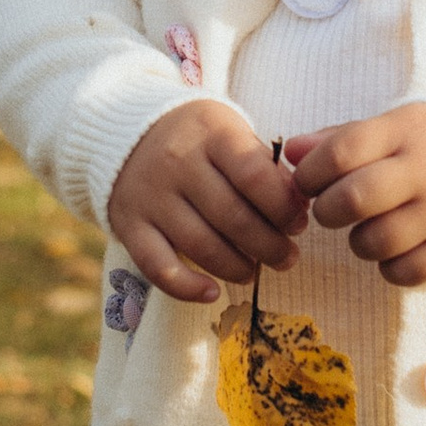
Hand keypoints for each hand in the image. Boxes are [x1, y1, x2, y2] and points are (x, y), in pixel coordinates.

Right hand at [108, 104, 305, 302]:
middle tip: (287, 257)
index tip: (298, 224)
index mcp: (211, 134)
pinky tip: (212, 293)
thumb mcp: (232, 134)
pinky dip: (186, 288)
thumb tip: (296, 209)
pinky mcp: (129, 225)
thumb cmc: (197, 139)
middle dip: (269, 245)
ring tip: (254, 271)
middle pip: (231, 216)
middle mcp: (177, 163)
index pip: (253, 175)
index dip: (283, 207)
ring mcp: (151, 196)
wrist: (128, 133)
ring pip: (200, 245)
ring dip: (237, 267)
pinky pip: (157, 266)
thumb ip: (264, 168)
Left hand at [281, 104, 425, 288]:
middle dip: (326, 210)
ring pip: (375, 241)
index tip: (307, 182)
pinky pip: (403, 272)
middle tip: (330, 209)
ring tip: (368, 227)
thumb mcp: (395, 127)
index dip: (310, 172)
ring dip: (358, 241)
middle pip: (353, 198)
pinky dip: (388, 266)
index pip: (341, 152)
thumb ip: (341, 138)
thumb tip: (291, 151)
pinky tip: (395, 248)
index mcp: (407, 131)